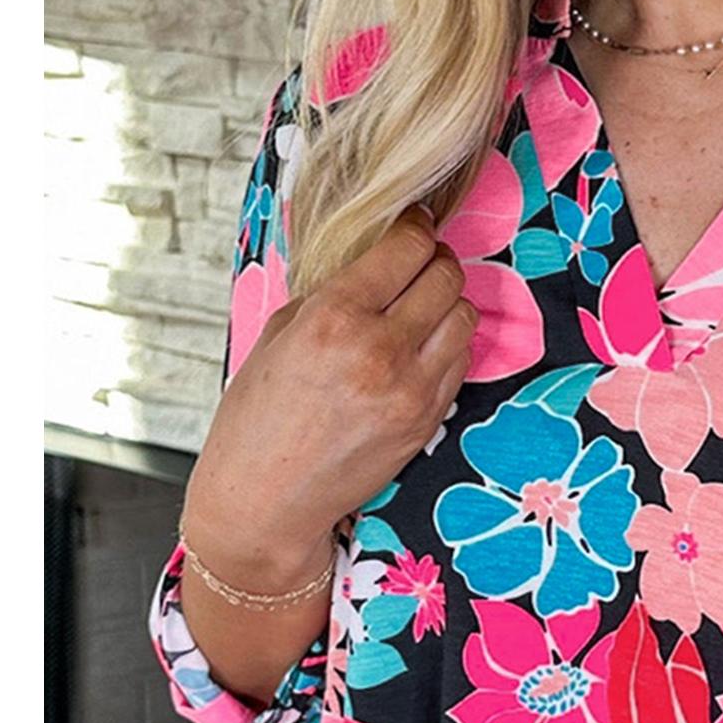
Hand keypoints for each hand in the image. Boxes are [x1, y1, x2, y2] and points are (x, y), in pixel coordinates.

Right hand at [183, 202, 477, 577]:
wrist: (268, 499)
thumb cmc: (259, 418)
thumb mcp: (279, 334)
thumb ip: (331, 292)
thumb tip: (373, 259)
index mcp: (334, 318)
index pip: (406, 247)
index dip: (415, 227)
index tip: (414, 224)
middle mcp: (380, 350)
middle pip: (446, 275)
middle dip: (436, 260)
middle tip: (420, 262)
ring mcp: (412, 389)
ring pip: (464, 316)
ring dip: (447, 302)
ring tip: (421, 306)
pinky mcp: (428, 419)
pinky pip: (459, 361)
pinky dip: (447, 344)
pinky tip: (421, 347)